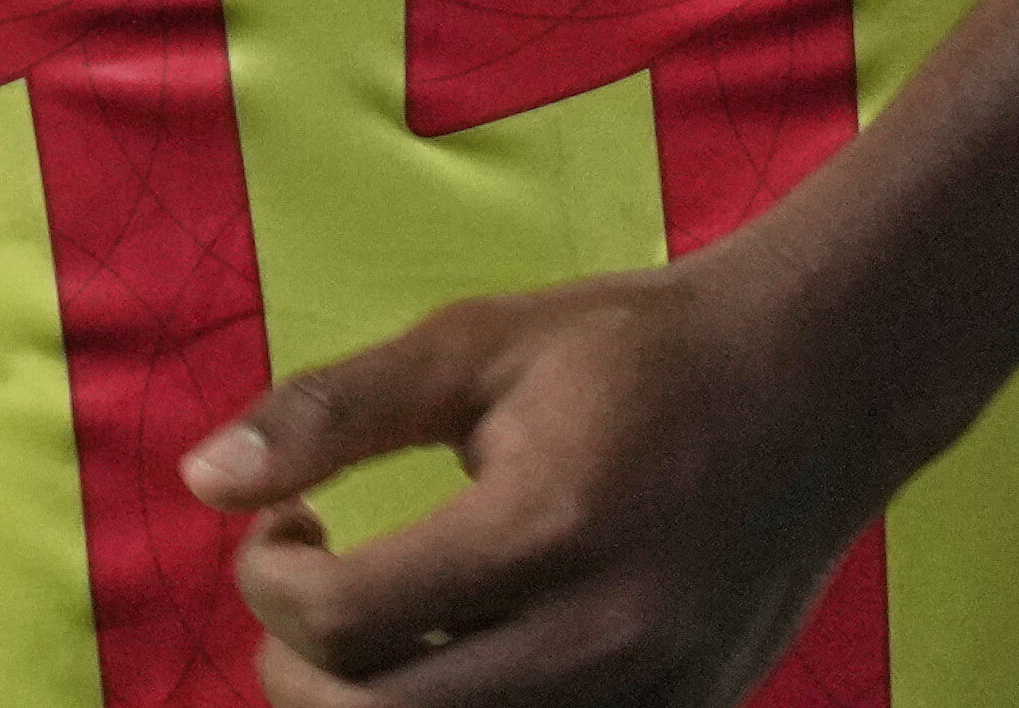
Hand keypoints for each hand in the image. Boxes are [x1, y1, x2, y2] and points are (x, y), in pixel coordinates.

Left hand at [189, 258, 894, 707]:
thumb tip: (200, 478)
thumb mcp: (479, 346)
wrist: (818, 385)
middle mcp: (604, 638)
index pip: (346, 621)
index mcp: (547, 528)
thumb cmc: (638, 353)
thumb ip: (335, 409)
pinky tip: (455, 658)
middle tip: (302, 597)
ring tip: (368, 635)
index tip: (287, 524)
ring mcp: (652, 700)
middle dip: (297, 673)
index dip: (271, 578)